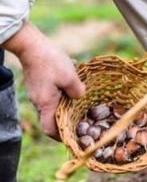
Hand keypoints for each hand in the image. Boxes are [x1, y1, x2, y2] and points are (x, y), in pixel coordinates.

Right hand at [2, 22, 84, 139]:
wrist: (31, 44)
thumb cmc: (50, 61)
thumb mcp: (70, 77)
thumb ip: (77, 91)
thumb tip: (80, 98)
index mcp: (46, 104)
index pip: (50, 129)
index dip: (60, 137)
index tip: (73, 137)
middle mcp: (39, 102)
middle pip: (52, 120)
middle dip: (66, 123)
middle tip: (81, 122)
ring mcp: (37, 93)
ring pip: (52, 107)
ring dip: (65, 107)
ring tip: (79, 104)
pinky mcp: (38, 85)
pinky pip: (51, 96)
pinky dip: (61, 96)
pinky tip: (72, 88)